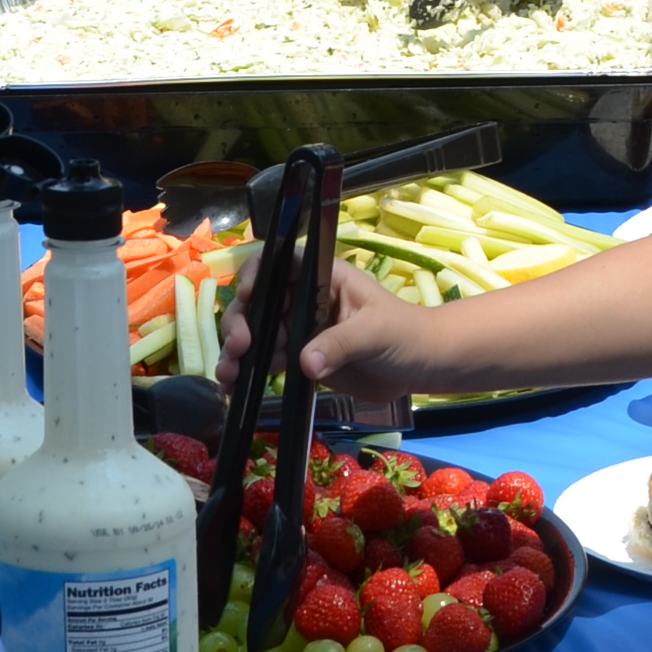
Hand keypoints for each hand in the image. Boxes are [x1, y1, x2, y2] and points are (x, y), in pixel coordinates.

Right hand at [219, 257, 435, 420]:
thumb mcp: (375, 332)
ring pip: (258, 335)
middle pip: (260, 303)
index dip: (257, 275)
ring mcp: (300, 330)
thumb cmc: (405, 333)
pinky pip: (269, 361)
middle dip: (242, 322)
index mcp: (322, 277)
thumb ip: (340, 344)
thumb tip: (305, 361)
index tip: (248, 297)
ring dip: (238, 352)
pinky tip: (234, 387)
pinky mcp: (301, 359)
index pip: (281, 264)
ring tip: (229, 373)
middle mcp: (304, 300)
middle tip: (240, 347)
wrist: (421, 367)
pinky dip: (250, 372)